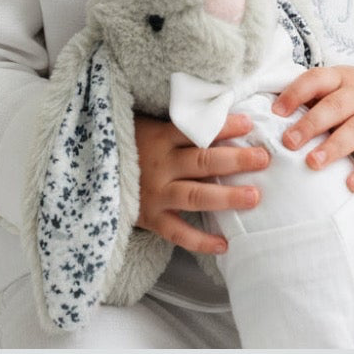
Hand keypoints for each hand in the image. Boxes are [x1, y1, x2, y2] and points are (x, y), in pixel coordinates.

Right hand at [134, 112, 269, 254]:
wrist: (90, 172)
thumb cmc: (129, 143)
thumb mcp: (147, 124)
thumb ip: (178, 123)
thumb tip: (218, 108)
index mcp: (160, 137)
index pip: (197, 129)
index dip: (223, 126)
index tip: (249, 123)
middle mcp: (160, 165)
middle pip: (203, 162)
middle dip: (236, 160)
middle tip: (263, 158)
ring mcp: (155, 193)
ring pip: (196, 196)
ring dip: (226, 197)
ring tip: (254, 196)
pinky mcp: (150, 218)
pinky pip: (178, 233)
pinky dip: (201, 241)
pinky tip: (224, 244)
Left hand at [272, 66, 353, 192]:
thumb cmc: (351, 96)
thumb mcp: (333, 85)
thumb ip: (306, 96)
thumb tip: (266, 113)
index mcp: (339, 78)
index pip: (316, 80)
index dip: (295, 94)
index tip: (276, 112)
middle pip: (335, 107)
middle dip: (310, 125)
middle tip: (289, 142)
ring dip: (333, 148)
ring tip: (312, 163)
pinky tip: (350, 185)